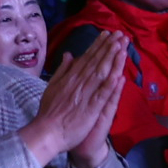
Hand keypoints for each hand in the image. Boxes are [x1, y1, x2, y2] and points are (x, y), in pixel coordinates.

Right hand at [20, 33, 125, 166]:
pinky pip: (102, 94)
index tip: (107, 35)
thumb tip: (69, 54)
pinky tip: (118, 73)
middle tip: (119, 34)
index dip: (98, 46)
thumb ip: (62, 70)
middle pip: (96, 62)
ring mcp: (85, 95)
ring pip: (100, 74)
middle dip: (108, 47)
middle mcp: (78, 83)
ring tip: (120, 45)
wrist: (46, 133)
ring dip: (111, 59)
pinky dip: (109, 83)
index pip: (86, 58)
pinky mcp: (91, 109)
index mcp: (70, 78)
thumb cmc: (49, 112)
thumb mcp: (52, 86)